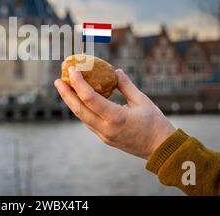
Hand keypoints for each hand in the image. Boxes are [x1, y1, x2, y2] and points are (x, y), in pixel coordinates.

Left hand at [54, 67, 175, 158]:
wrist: (162, 150)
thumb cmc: (155, 124)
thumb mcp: (142, 101)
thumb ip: (126, 85)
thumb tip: (116, 71)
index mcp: (115, 118)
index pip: (89, 98)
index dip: (78, 83)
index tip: (72, 69)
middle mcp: (106, 128)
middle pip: (78, 110)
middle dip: (66, 94)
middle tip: (58, 80)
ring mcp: (104, 135)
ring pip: (82, 117)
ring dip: (72, 102)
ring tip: (65, 88)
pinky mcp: (105, 139)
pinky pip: (89, 122)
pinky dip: (82, 110)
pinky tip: (80, 100)